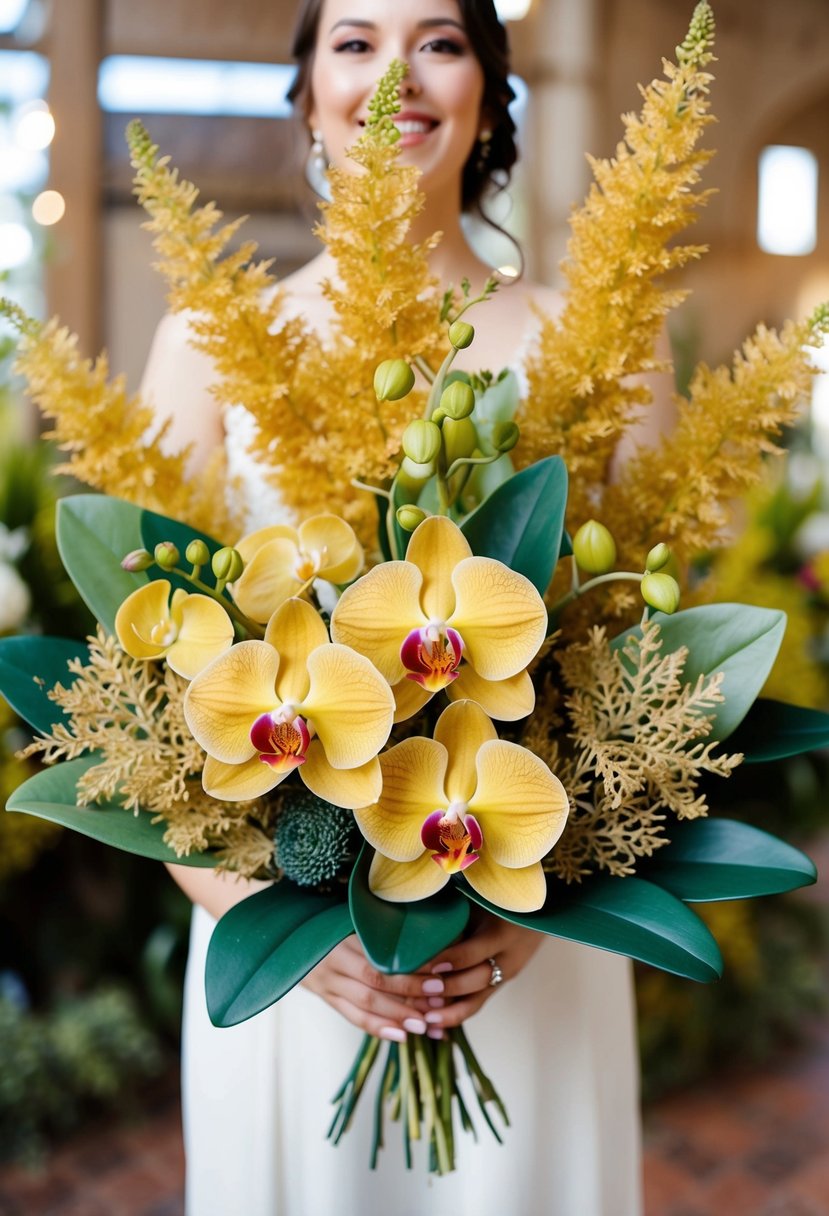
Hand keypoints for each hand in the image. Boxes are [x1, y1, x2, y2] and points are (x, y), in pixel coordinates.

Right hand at [300, 934, 448, 1042]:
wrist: (292, 940)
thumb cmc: (332, 924)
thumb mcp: (350, 918)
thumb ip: (378, 927)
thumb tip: (422, 935)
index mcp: (341, 938)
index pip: (378, 959)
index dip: (408, 970)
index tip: (437, 975)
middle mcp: (333, 963)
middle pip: (374, 983)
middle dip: (409, 994)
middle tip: (439, 1000)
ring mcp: (328, 984)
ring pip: (365, 1005)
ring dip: (397, 1016)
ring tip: (425, 1024)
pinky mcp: (328, 1000)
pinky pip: (354, 1018)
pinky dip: (379, 1028)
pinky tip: (401, 1036)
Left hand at [416, 911, 543, 1030]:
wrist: (540, 911)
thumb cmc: (501, 898)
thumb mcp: (483, 900)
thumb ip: (458, 912)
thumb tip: (420, 922)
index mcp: (503, 932)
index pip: (473, 952)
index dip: (448, 960)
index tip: (422, 964)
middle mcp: (508, 958)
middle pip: (476, 980)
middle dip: (445, 988)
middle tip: (416, 991)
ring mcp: (505, 975)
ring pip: (477, 1000)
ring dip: (448, 1011)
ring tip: (424, 1019)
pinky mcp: (499, 984)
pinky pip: (476, 1004)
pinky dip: (455, 1015)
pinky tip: (434, 1022)